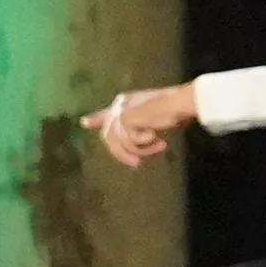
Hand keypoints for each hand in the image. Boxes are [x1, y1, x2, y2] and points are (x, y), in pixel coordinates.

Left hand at [90, 82, 205, 168]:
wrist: (181, 102)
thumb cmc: (176, 109)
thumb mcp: (154, 118)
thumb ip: (140, 128)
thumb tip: (135, 147)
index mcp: (125, 102)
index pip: (106, 113)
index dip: (95, 119)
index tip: (84, 123)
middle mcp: (119, 105)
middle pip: (110, 136)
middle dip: (122, 153)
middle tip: (137, 164)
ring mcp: (121, 111)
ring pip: (121, 142)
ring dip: (141, 150)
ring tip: (159, 146)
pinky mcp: (126, 118)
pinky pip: (130, 142)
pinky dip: (144, 144)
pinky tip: (157, 137)